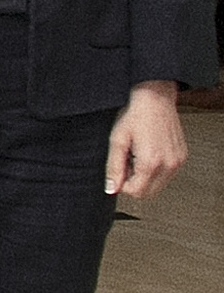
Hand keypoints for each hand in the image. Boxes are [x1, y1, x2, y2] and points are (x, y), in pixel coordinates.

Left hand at [109, 81, 187, 197]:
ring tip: (138, 154)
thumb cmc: (136, 116)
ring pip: (158, 185)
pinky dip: (155, 169)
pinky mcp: (182, 157)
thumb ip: (114, 167)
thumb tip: (111, 188)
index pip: (136, 192)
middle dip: (134, 182)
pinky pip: (167, 174)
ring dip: (145, 176)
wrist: (156, 100)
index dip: (122, 184)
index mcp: (151, 162)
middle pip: (148, 192)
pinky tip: (148, 152)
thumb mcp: (117, 141)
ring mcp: (177, 161)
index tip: (119, 169)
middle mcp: (168, 164)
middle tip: (127, 161)